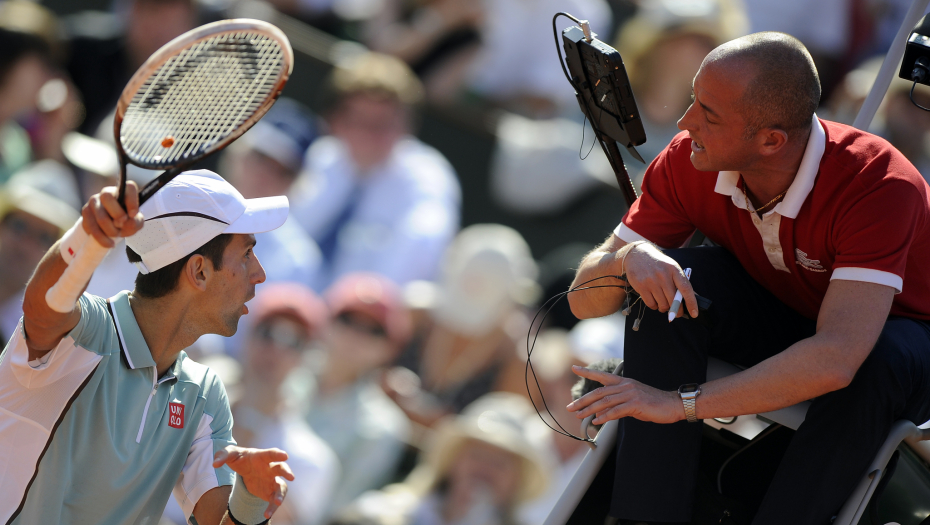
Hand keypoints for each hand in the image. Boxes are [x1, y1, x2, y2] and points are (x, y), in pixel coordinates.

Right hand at [82, 182, 142, 247]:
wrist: (108, 228)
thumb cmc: (126, 221)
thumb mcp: (135, 223)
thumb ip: (135, 222)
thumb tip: (126, 222)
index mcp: (123, 191)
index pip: (129, 187)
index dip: (132, 201)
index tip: (133, 214)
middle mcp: (107, 192)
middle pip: (107, 197)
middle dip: (117, 214)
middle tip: (122, 224)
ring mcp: (94, 201)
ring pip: (100, 216)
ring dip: (111, 230)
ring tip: (117, 235)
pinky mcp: (85, 212)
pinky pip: (92, 227)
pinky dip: (103, 239)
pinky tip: (110, 244)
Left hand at [213, 445, 294, 519]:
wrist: (246, 469)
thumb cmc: (240, 458)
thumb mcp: (230, 454)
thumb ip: (222, 456)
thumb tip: (215, 464)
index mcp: (262, 457)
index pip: (271, 454)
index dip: (278, 454)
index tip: (285, 455)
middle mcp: (270, 468)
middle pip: (281, 468)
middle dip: (286, 472)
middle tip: (291, 477)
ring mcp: (272, 480)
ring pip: (281, 487)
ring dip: (280, 494)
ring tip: (277, 502)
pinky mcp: (270, 492)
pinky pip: (274, 500)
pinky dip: (272, 507)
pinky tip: (267, 514)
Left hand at [566, 365, 684, 424]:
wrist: (672, 404)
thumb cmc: (652, 403)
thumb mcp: (632, 401)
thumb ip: (617, 404)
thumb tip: (602, 412)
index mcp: (624, 382)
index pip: (602, 376)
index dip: (587, 372)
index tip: (574, 368)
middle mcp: (625, 386)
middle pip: (598, 392)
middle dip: (583, 400)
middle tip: (570, 407)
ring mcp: (630, 394)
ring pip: (605, 402)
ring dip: (590, 410)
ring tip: (579, 415)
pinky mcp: (636, 404)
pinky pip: (616, 411)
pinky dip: (605, 416)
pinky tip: (597, 421)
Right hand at [624, 243, 697, 317]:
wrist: (637, 254)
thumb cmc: (657, 263)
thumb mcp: (671, 267)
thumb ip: (678, 281)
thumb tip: (686, 300)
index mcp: (674, 270)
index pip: (686, 289)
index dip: (691, 303)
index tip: (694, 313)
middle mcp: (663, 275)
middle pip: (673, 301)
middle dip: (676, 310)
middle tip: (677, 313)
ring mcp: (651, 281)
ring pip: (662, 304)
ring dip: (664, 308)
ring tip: (663, 303)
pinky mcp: (641, 286)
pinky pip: (651, 304)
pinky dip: (654, 306)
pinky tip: (654, 301)